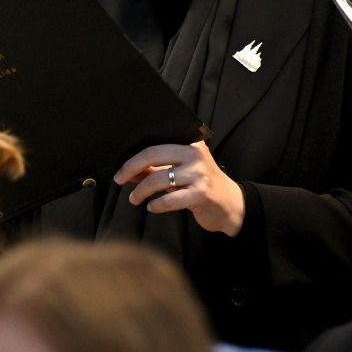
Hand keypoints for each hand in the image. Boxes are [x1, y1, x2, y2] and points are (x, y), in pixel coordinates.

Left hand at [114, 141, 244, 236]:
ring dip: (141, 191)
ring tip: (135, 199)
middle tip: (120, 181)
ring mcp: (199, 174)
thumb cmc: (203, 187)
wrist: (231, 205)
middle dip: (131, 169)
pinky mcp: (200, 194)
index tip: (121, 171)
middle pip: (153, 156)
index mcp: (190, 144)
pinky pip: (169, 199)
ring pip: (159, 179)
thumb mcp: (183, 172)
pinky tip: (152, 207)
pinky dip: (156, 204)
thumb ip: (159, 169)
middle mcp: (195, 155)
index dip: (134, 159)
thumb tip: (129, 171)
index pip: (155, 146)